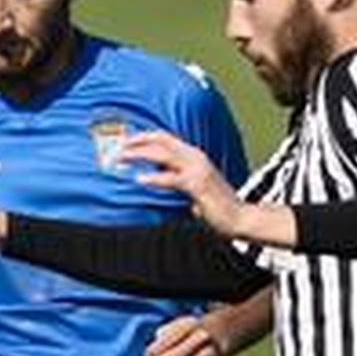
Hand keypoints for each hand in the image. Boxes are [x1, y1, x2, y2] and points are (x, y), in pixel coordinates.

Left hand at [122, 131, 297, 249]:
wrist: (240, 218)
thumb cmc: (217, 207)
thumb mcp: (194, 188)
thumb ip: (178, 180)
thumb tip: (158, 180)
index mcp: (194, 156)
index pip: (165, 138)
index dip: (144, 137)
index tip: (124, 142)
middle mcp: (196, 157)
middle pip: (161, 139)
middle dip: (136, 140)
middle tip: (116, 148)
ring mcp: (198, 169)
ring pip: (163, 153)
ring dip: (139, 154)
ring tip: (121, 159)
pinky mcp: (198, 185)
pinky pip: (171, 178)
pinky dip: (154, 177)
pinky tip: (140, 180)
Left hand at [142, 314, 227, 355]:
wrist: (220, 333)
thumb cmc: (190, 331)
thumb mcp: (178, 324)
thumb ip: (165, 334)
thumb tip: (152, 354)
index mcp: (192, 325)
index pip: (173, 337)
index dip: (158, 347)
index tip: (146, 355)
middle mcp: (203, 339)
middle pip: (179, 354)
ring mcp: (211, 354)